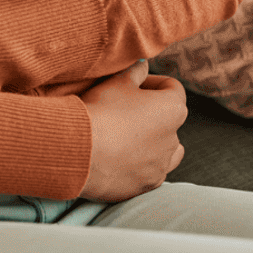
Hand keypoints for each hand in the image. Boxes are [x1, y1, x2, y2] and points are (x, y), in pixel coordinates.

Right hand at [78, 60, 186, 201]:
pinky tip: (117, 158)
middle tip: (122, 109)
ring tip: (124, 137)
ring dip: (151, 142)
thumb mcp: (116, 83)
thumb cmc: (100, 111)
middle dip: (150, 113)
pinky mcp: (146, 185)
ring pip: (165, 150)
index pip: (172, 88)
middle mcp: (174, 138)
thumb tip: (142, 66)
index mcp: (173, 109)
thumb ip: (134, 72)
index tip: (131, 84)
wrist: (78, 151)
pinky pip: (149, 172)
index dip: (152, 82)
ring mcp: (161, 165)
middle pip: (168, 119)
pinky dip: (139, 164)